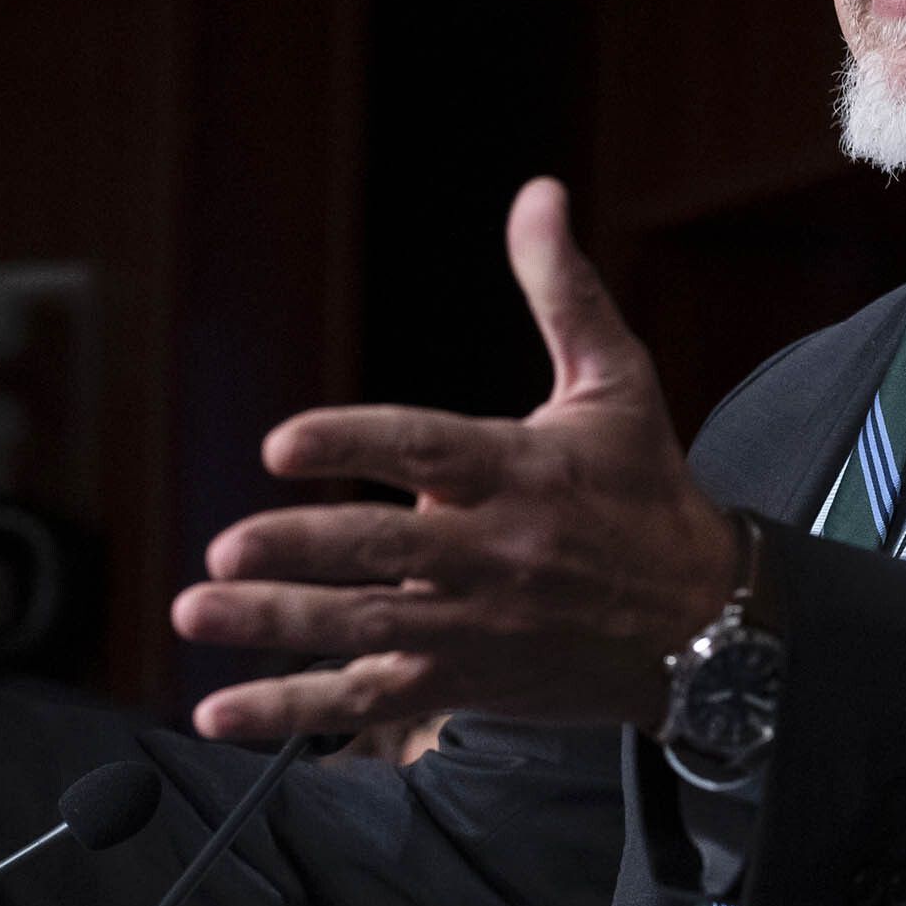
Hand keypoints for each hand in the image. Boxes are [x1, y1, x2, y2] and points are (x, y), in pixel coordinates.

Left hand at [169, 179, 740, 742]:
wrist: (707, 627)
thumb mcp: (617, 385)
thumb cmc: (649, 495)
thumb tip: (539, 194)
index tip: (283, 441)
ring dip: (277, 626)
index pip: (426, 450)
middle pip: (385, 553)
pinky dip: (292, 710)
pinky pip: (367, 700)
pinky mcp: (464, 683)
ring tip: (198, 612)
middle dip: (301, 553)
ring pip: (365, 628)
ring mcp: (475, 626)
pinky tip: (220, 711)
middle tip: (224, 550)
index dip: (353, 443)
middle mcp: (495, 553)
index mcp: (520, 471)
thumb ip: (562, 291)